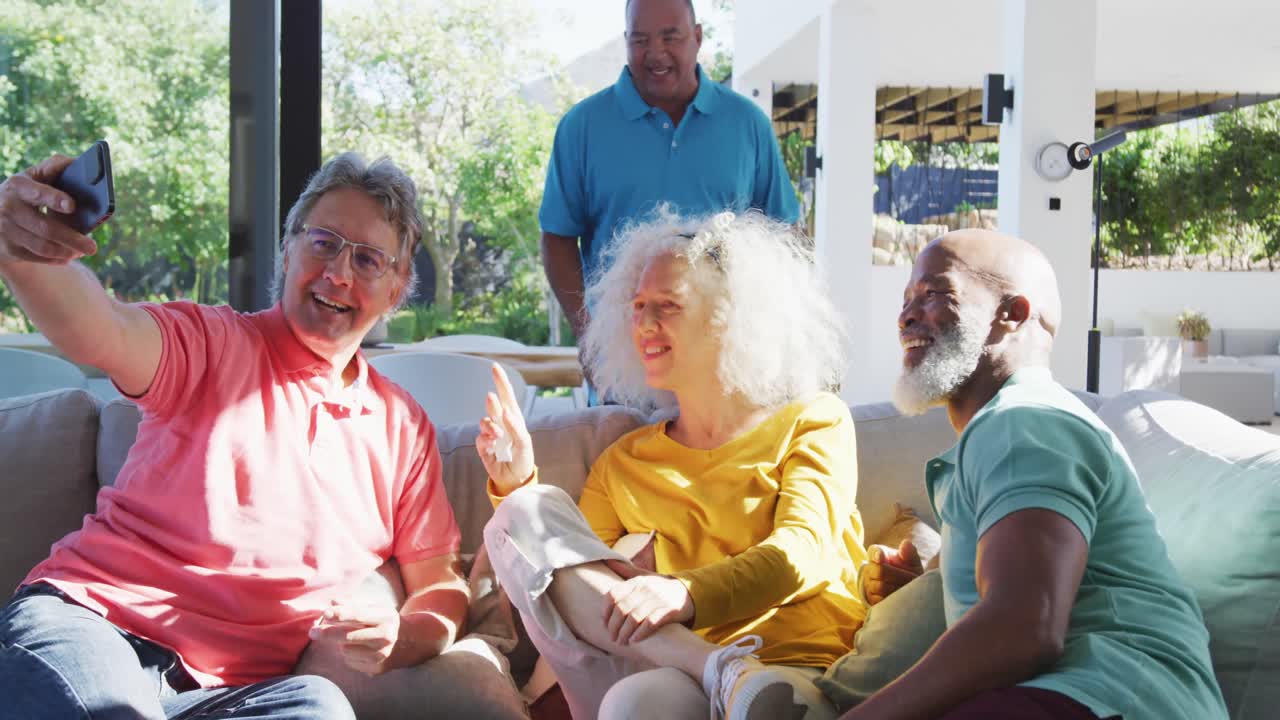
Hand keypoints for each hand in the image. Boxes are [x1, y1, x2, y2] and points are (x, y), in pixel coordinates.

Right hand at [0, 155, 97, 264]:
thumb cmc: (26, 191)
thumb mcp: (34, 175)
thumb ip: (55, 167)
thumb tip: (80, 163)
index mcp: (18, 186)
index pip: (37, 193)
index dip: (54, 199)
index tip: (73, 206)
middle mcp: (8, 208)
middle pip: (45, 228)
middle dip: (72, 239)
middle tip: (93, 247)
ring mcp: (5, 230)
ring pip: (42, 247)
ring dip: (66, 251)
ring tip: (83, 251)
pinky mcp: (7, 248)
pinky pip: (36, 258)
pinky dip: (55, 259)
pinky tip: (68, 256)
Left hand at [308, 602, 401, 675]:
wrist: (408, 643)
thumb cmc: (384, 621)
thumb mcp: (375, 607)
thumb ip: (353, 603)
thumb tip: (333, 601)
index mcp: (386, 616)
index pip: (359, 614)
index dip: (341, 613)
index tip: (325, 613)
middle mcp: (386, 636)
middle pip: (349, 635)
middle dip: (328, 633)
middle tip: (312, 632)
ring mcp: (382, 654)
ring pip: (346, 649)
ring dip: (340, 644)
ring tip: (351, 639)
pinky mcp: (377, 669)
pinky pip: (350, 662)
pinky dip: (348, 655)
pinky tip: (358, 650)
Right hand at [476, 363, 534, 493]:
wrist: (515, 479)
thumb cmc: (523, 459)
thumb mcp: (524, 443)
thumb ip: (516, 427)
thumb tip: (505, 411)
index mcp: (514, 419)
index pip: (507, 396)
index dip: (501, 381)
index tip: (494, 366)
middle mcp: (501, 423)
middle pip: (493, 404)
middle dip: (491, 401)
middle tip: (491, 398)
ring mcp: (491, 434)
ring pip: (484, 421)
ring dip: (491, 427)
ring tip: (498, 437)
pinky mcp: (483, 446)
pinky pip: (480, 438)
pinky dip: (485, 441)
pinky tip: (492, 447)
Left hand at [601, 559, 693, 644]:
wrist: (689, 593)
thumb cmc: (661, 587)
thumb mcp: (644, 577)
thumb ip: (626, 572)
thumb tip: (608, 562)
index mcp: (637, 581)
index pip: (613, 595)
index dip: (605, 611)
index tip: (604, 623)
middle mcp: (645, 588)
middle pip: (622, 609)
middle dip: (614, 627)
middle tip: (612, 638)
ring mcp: (657, 599)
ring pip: (634, 618)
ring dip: (625, 633)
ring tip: (622, 642)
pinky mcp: (668, 611)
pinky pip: (650, 623)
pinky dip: (640, 634)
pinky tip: (635, 640)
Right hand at [863, 539, 923, 605]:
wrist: (905, 590)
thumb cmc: (908, 572)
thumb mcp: (912, 562)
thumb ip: (910, 553)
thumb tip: (906, 544)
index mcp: (879, 554)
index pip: (874, 551)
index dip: (877, 554)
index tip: (881, 557)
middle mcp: (870, 568)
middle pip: (880, 571)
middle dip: (899, 576)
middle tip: (913, 578)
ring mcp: (869, 584)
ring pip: (881, 587)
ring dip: (898, 588)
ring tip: (911, 589)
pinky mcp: (871, 599)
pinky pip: (880, 600)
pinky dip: (893, 599)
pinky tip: (903, 597)